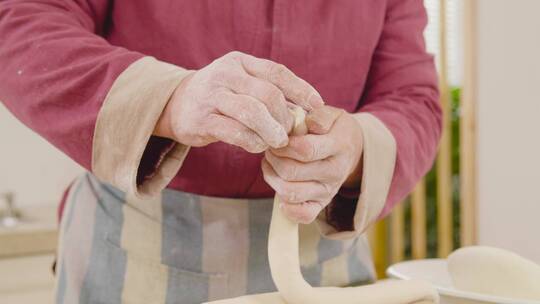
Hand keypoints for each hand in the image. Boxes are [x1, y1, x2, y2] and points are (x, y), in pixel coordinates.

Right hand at [154, 51, 323, 152]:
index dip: (301, 89)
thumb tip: (305, 111)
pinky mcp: (201, 120)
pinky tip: (259, 147)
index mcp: (240, 62)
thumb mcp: (242, 85)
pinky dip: (252, 142)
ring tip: (279, 142)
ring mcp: (211, 96)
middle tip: (291, 132)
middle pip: (268, 94)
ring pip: (252, 113)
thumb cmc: (220, 97)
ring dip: (271, 130)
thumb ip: (269, 93)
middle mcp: (225, 74)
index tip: (317, 106)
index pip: (277, 72)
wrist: (176, 105)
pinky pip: (234, 132)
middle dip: (285, 116)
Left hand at [262, 106, 363, 223]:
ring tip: (271, 163)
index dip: (284, 144)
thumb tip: (304, 124)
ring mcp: (328, 191)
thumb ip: (318, 116)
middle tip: (271, 149)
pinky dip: (286, 207)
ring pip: (290, 193)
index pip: (305, 150)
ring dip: (272, 177)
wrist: (352, 149)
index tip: (278, 137)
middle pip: (292, 172)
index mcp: (338, 146)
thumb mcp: (331, 114)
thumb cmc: (334, 129)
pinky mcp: (321, 204)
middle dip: (274, 158)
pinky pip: (302, 215)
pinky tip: (280, 187)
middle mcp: (334, 172)